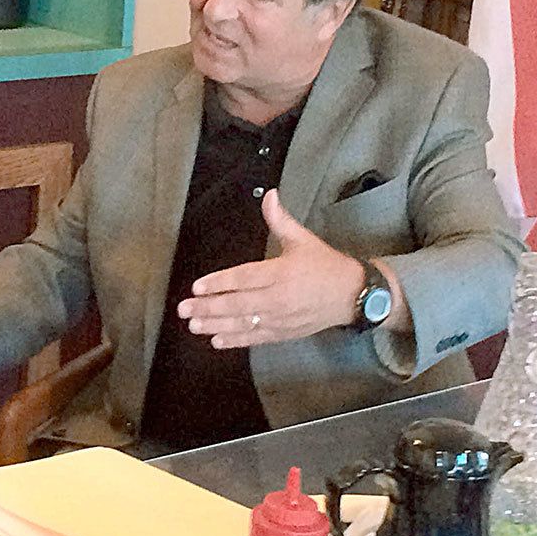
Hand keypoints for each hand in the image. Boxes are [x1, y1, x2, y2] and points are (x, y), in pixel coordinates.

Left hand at [176, 189, 363, 348]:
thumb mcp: (303, 240)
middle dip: (209, 307)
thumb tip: (268, 194)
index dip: (220, 283)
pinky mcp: (284, 333)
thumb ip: (280, 220)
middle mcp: (278, 298)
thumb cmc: (325, 266)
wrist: (352, 295)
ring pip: (244, 323)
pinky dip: (236, 340)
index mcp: (281, 273)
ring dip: (216, 325)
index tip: (197, 287)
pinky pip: (256, 338)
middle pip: (238, 304)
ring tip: (194, 325)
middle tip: (184, 309)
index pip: (244, 278)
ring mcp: (280, 318)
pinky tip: (216, 340)